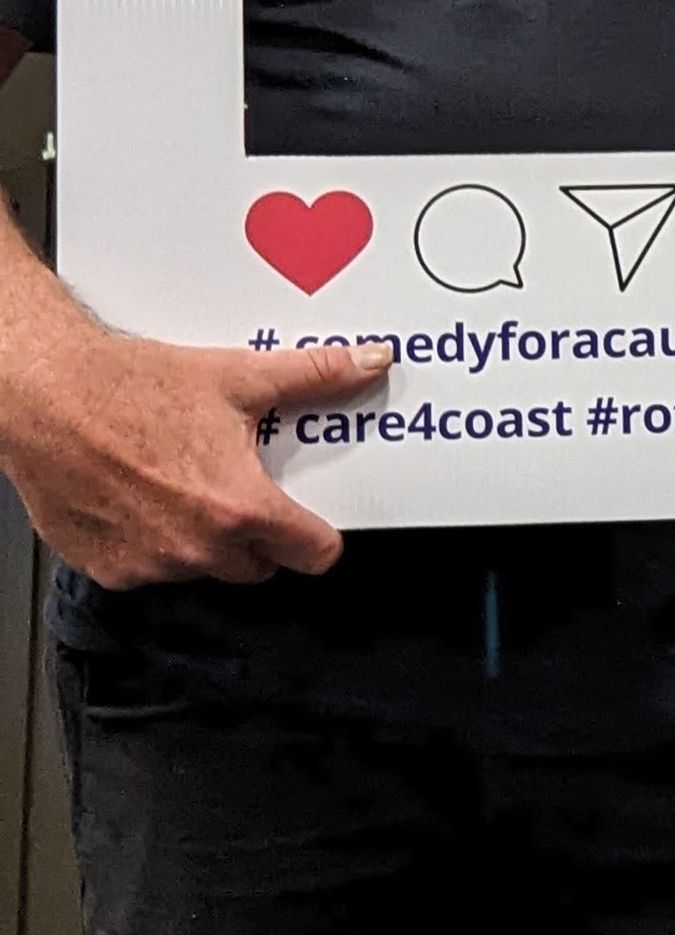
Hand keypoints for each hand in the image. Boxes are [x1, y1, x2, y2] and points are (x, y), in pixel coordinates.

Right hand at [0, 314, 391, 589]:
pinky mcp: (109, 570)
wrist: (47, 397)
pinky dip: (150, 543)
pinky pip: (149, 569)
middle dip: (256, 533)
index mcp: (240, 507)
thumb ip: (313, 377)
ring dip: (201, 538)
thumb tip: (366, 364)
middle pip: (258, 564)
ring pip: (202, 567)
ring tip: (180, 481)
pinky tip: (138, 497)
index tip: (311, 524)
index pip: (314, 554)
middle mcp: (198, 548)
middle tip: (236, 486)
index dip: (318, 536)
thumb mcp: (237, 377)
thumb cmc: (129, 389)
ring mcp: (151, 565)